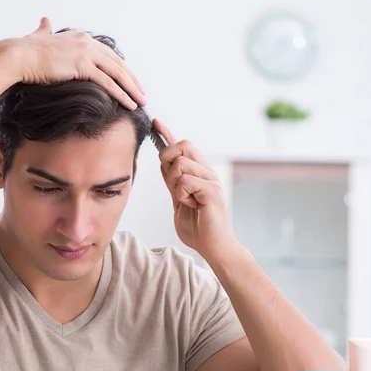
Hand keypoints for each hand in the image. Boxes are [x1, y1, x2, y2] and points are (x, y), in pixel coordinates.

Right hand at [16, 18, 145, 110]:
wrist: (19, 56)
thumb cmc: (26, 51)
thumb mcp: (40, 37)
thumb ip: (46, 30)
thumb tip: (45, 20)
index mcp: (82, 38)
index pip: (110, 55)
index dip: (123, 70)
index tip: (132, 83)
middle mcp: (87, 43)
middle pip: (118, 64)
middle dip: (133, 81)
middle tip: (142, 94)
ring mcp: (86, 53)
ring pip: (117, 73)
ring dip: (132, 89)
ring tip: (141, 102)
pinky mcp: (82, 66)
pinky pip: (108, 83)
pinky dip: (121, 94)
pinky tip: (129, 104)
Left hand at [155, 118, 239, 265]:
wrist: (214, 248)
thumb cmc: (199, 230)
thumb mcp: (178, 203)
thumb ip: (173, 184)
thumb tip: (163, 164)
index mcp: (200, 174)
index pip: (183, 148)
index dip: (168, 134)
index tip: (155, 122)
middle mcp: (208, 172)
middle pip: (183, 145)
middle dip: (168, 159)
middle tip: (173, 184)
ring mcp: (212, 180)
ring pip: (181, 165)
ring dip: (175, 185)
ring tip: (187, 201)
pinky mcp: (212, 190)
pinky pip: (186, 181)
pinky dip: (182, 195)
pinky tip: (192, 206)